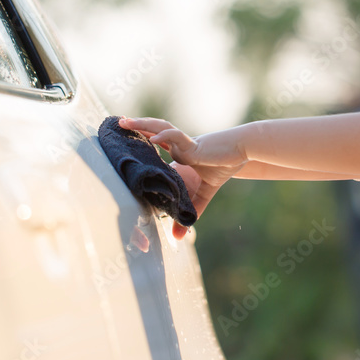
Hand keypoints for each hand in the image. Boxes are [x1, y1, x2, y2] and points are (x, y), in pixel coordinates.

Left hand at [119, 117, 246, 237]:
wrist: (241, 155)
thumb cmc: (222, 167)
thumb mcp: (204, 195)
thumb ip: (191, 211)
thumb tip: (179, 237)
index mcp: (177, 154)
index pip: (154, 144)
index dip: (140, 139)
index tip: (123, 139)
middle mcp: (176, 146)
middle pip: (152, 131)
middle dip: (135, 127)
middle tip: (119, 123)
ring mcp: (183, 143)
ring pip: (160, 128)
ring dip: (142, 124)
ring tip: (126, 122)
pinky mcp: (192, 145)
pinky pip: (175, 137)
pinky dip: (164, 136)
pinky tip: (154, 137)